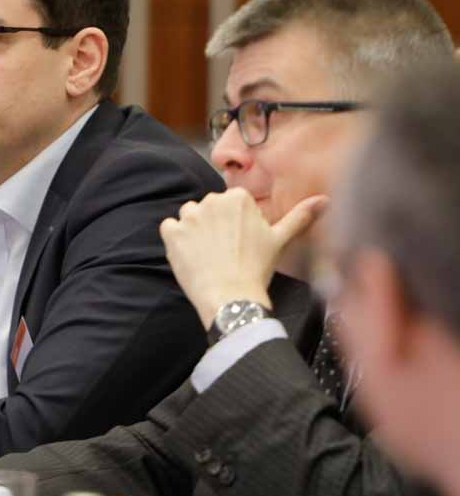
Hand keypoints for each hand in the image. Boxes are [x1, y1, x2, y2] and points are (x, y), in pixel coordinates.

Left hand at [159, 188, 328, 328]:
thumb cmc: (257, 268)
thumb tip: (326, 200)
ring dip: (193, 230)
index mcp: (237, 198)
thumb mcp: (281, 240)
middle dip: (213, 225)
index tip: (239, 241)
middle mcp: (211, 201)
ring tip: (207, 254)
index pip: (230, 203)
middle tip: (225, 250)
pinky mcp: (171, 233)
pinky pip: (168, 228)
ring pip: (188, 216)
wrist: (231, 297)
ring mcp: (189, 216)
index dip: (234, 223)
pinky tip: (189, 255)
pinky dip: (175, 239)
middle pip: (208, 208)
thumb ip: (300, 216)